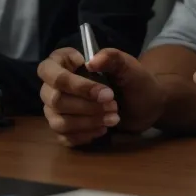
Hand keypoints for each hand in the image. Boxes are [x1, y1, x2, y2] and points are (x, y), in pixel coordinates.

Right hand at [38, 48, 158, 146]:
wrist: (146, 105)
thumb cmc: (133, 81)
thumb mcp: (128, 67)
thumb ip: (112, 58)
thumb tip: (92, 62)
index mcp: (64, 63)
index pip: (49, 71)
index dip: (75, 83)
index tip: (102, 87)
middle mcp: (54, 86)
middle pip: (56, 99)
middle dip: (87, 105)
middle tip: (113, 105)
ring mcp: (57, 109)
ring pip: (58, 122)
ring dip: (87, 122)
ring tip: (113, 119)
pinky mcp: (66, 129)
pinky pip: (64, 137)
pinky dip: (85, 136)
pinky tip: (102, 130)